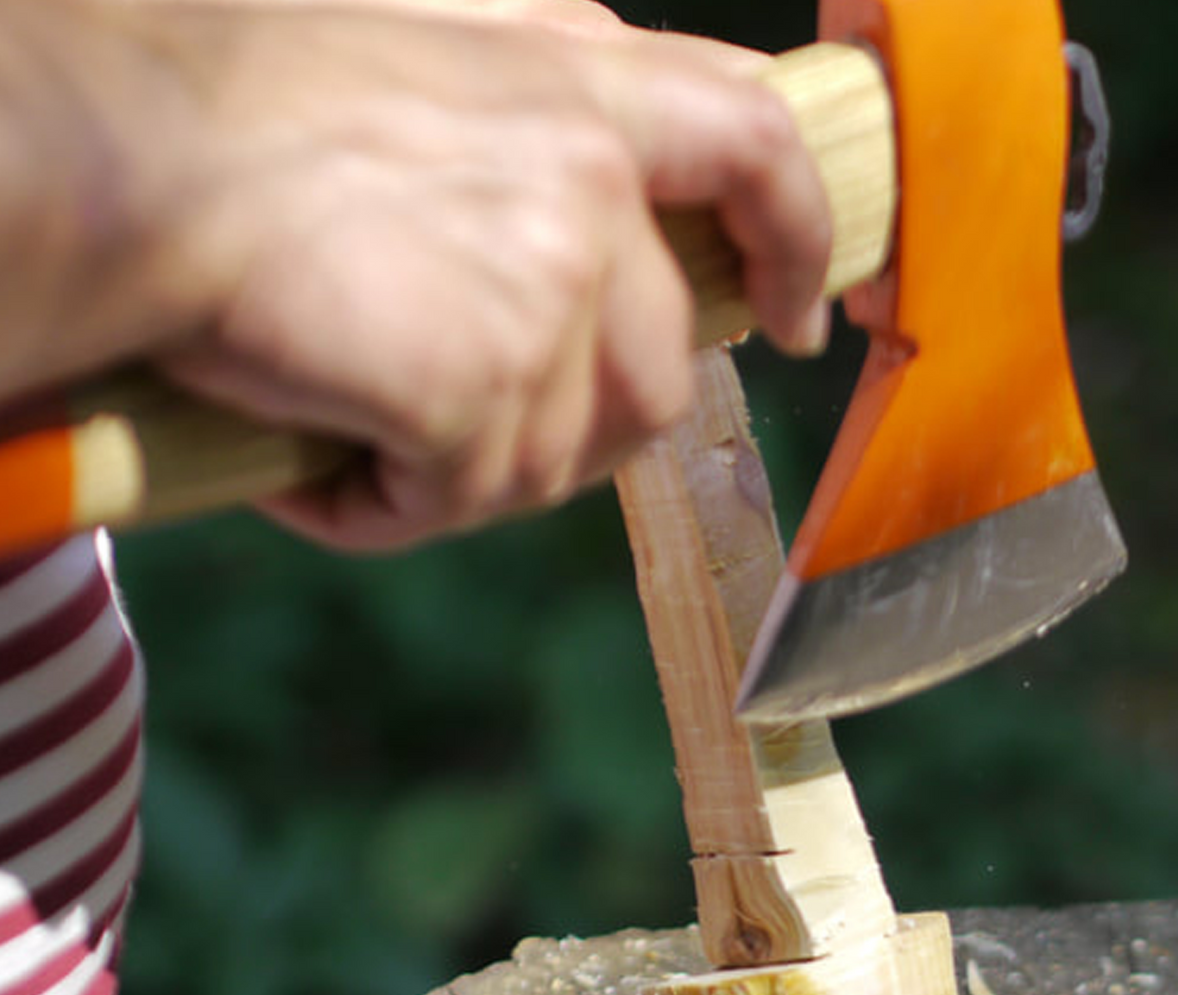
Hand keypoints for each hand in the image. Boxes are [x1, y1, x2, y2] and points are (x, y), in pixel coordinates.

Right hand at [145, 2, 831, 549]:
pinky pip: (462, 501)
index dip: (792, 245)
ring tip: (363, 432)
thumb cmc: (242, 107)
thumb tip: (602, 202)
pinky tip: (320, 470)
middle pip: (658, 378)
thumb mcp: (423, 49)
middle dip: (572, 430)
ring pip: (562, 457)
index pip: (759, 152)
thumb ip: (538, 105)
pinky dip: (387, 509)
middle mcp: (590, 187)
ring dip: (470, 472)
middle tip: (468, 431)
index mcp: (583, 89)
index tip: (792, 321)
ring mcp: (545, 292)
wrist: (132, 162)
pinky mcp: (482, 391)